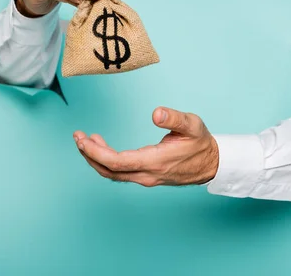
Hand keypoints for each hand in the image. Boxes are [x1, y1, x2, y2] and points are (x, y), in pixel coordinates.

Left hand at [73, 107, 219, 186]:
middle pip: (109, 171)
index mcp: (155, 161)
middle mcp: (147, 174)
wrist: (212, 164)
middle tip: (77, 137)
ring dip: (96, 158)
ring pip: (113, 174)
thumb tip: (156, 113)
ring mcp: (146, 177)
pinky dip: (106, 161)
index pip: (116, 162)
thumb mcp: (192, 125)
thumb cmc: (201, 143)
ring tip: (85, 140)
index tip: (82, 139)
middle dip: (89, 154)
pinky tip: (102, 147)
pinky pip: (120, 172)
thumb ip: (174, 118)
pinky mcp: (146, 176)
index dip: (95, 152)